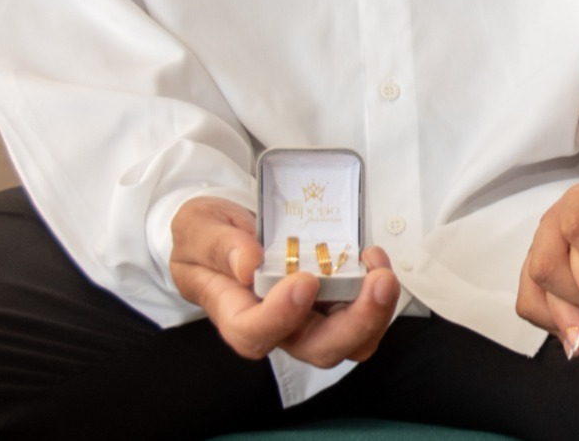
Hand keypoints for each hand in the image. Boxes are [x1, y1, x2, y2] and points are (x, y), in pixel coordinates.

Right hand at [169, 196, 400, 367]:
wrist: (226, 232)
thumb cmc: (207, 237)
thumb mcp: (197, 229)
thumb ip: (218, 246)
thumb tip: (248, 264)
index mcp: (235, 313)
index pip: (255, 334)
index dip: (281, 317)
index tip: (303, 282)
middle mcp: (278, 325)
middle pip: (319, 348)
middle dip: (356, 323)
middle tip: (378, 282)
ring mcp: (310, 317)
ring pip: (351, 340)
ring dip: (376, 311)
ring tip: (381, 269)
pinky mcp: (332, 302)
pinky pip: (364, 312)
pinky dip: (378, 292)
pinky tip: (374, 260)